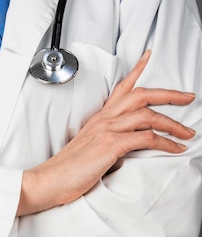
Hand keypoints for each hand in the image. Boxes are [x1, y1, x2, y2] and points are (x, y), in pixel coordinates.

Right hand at [18, 50, 196, 215]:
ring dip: (173, 124)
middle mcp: (103, 120)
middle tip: (188, 97)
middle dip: (169, 94)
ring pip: (148, 115)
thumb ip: (108, 140)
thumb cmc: (67, 169)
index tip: (149, 57)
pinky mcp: (110, 145)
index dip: (137, 70)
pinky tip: (175, 148)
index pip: (120, 88)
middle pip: (141, 95)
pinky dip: (166, 142)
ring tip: (187, 133)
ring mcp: (107, 131)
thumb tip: (129, 144)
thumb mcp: (90, 148)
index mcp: (98, 119)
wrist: (49, 180)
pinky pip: (147, 138)